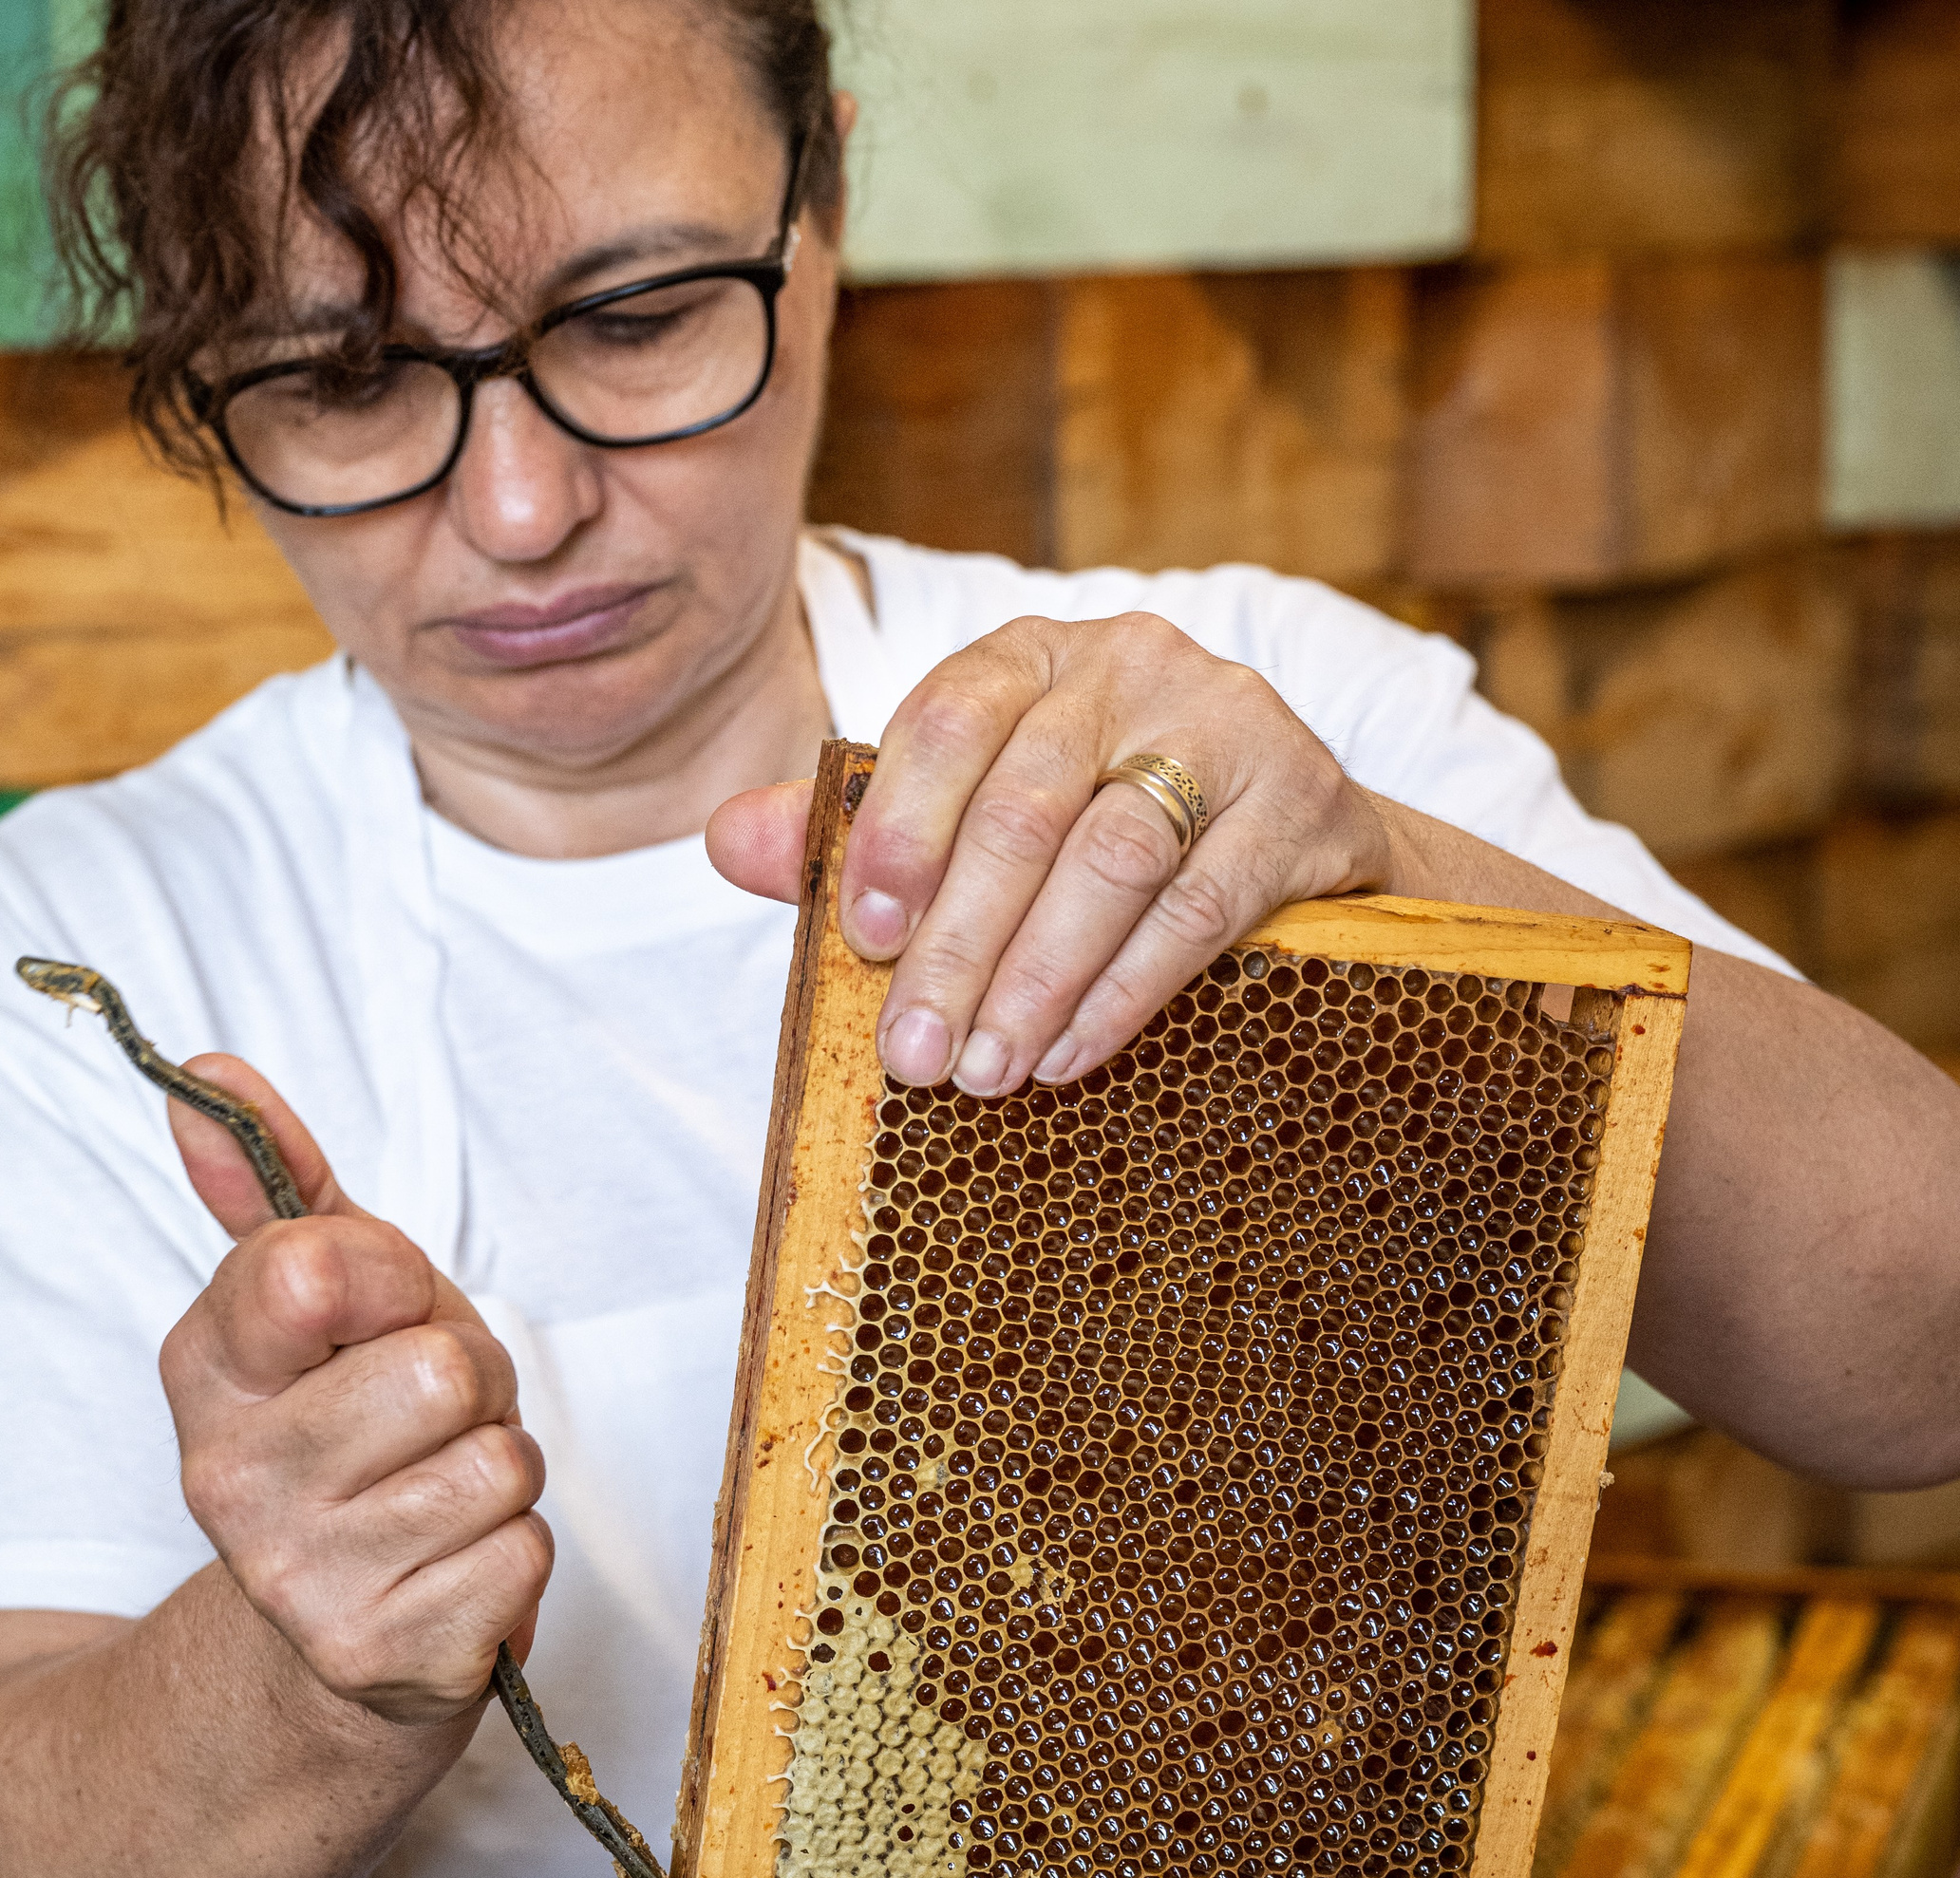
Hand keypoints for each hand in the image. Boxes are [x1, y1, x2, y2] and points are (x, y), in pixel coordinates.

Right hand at [157, 1057, 551, 1726]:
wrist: (336, 1639)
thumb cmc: (355, 1437)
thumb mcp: (312, 1304)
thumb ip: (272, 1182)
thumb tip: (209, 1071)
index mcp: (207, 1370)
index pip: (313, 1268)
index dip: (393, 1279)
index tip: (380, 1312)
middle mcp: (230, 1477)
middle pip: (442, 1371)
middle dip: (475, 1382)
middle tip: (433, 1419)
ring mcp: (298, 1577)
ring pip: (497, 1463)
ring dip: (501, 1469)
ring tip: (442, 1492)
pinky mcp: (379, 1655)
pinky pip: (522, 1554)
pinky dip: (514, 1556)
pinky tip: (453, 1565)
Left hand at [710, 612, 1394, 1092]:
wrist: (1294, 839)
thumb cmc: (1096, 832)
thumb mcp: (975, 819)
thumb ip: (857, 833)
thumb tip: (726, 841)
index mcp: (1031, 656)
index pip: (946, 719)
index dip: (898, 832)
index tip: (861, 942)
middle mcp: (1130, 663)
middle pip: (1024, 806)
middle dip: (957, 946)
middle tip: (912, 1057)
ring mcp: (1228, 721)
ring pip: (1112, 857)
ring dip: (1036, 980)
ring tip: (984, 1072)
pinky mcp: (1301, 799)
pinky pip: (1200, 905)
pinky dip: (1124, 991)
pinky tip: (1069, 1054)